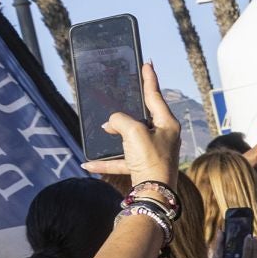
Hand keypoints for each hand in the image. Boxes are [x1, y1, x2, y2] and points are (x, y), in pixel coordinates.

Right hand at [82, 63, 180, 188]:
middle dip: (127, 109)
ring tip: (102, 129)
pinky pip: (121, 160)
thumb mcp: (133, 131)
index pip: (155, 95)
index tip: (147, 63)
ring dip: (115, 134)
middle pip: (142, 117)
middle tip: (120, 95)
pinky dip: (107, 161)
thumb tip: (111, 124)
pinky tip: (89, 163)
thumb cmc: (150, 159)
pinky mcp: (142, 167)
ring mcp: (153, 152)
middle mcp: (163, 137)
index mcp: (167, 124)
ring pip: (130, 137)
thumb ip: (120, 120)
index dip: (149, 78)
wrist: (153, 194)